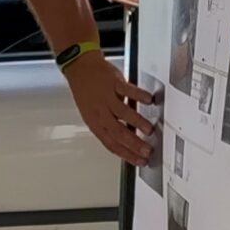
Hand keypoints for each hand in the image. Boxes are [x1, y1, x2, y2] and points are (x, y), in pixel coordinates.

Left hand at [63, 49, 159, 165]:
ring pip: (123, 114)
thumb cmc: (87, 92)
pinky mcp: (113, 83)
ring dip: (138, 123)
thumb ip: (110, 126)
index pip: (111, 144)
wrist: (79, 68)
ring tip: (149, 130)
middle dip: (134, 144)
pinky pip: (128, 90)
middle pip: (118, 133)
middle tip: (147, 151)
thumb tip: (128, 139)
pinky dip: (139, 96)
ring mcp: (107, 97)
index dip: (126, 155)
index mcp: (95, 123)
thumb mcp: (94, 114)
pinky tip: (149, 100)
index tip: (139, 161)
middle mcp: (100, 112)